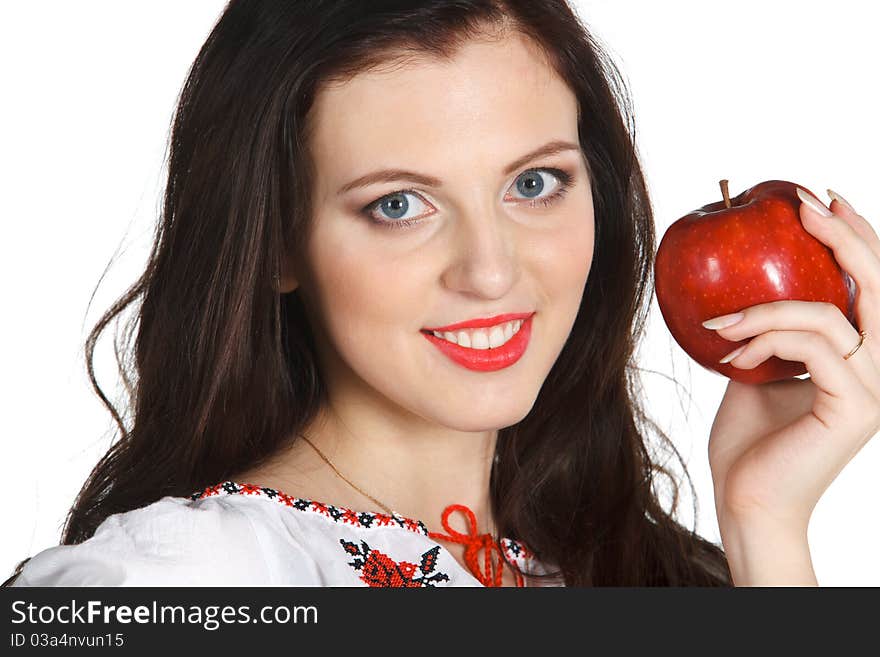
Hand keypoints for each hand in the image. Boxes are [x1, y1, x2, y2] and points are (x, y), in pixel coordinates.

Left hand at [706, 189, 879, 579]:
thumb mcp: (757, 371)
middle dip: (843, 236)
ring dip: (767, 308)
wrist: (747, 500)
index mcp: (862, 358)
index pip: (870, 288)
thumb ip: (768, 333)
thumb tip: (744, 290)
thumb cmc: (749, 442)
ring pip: (831, 314)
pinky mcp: (856, 406)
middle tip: (802, 204)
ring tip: (722, 321)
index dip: (854, 237)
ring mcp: (875, 388)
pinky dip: (767, 338)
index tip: (816, 200)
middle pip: (879, 287)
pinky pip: (814, 346)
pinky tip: (734, 352)